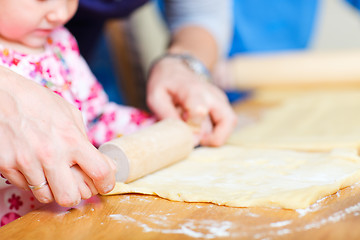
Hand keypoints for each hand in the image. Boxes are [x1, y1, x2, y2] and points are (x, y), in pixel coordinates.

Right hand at [0, 71, 115, 206]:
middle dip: (76, 194)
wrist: (1, 94)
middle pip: (70, 198)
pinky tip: (34, 165)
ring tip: (52, 173)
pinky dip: (33, 181)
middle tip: (75, 184)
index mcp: (71, 139)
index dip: (106, 182)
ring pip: (46, 197)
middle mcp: (50, 154)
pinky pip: (25, 188)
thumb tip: (103, 164)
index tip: (105, 184)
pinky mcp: (6, 166)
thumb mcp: (70, 114)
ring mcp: (26, 162)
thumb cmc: (38, 101)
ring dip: (53, 189)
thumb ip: (85, 140)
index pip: (99, 172)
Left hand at [147, 57, 236, 145]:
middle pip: (228, 120)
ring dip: (217, 136)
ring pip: (230, 122)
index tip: (185, 131)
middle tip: (199, 142)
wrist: (175, 68)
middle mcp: (211, 94)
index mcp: (192, 91)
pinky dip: (217, 132)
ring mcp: (220, 99)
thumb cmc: (165, 84)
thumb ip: (169, 117)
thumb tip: (189, 139)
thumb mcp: (156, 98)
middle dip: (216, 139)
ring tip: (198, 136)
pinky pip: (226, 122)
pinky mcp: (222, 105)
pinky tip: (201, 130)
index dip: (194, 126)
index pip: (200, 110)